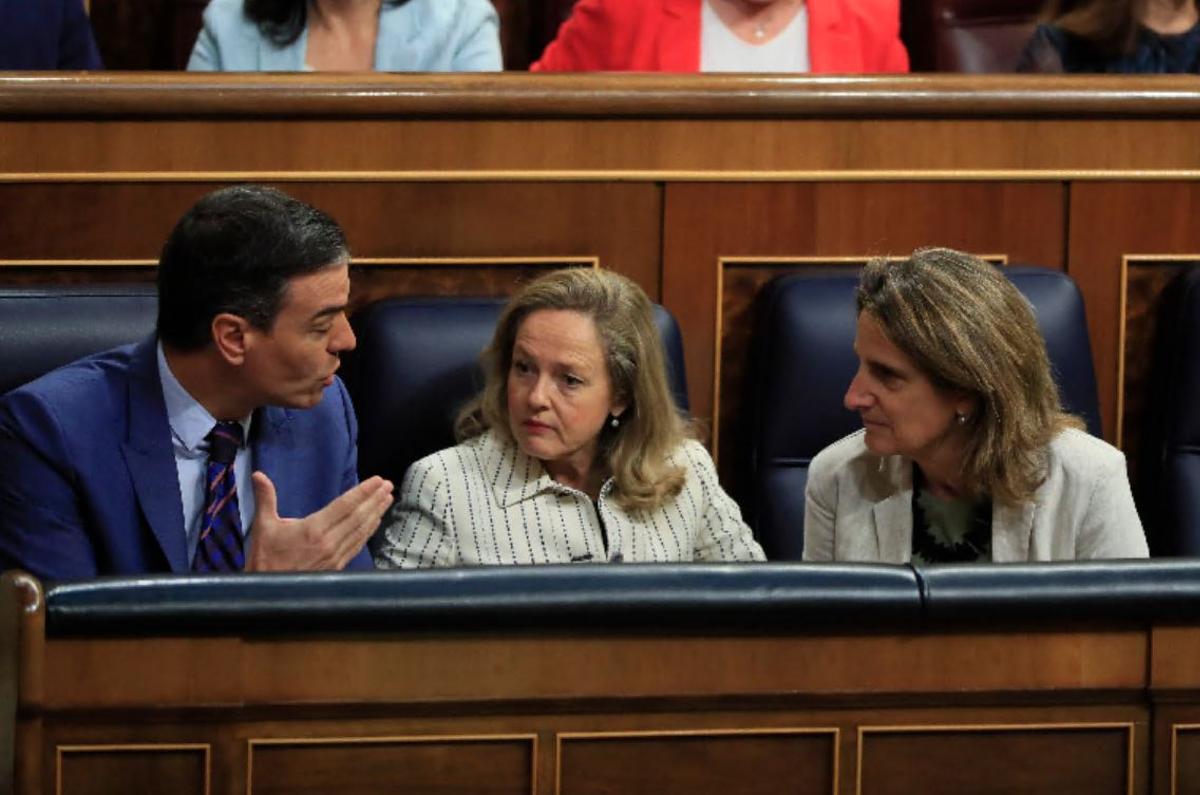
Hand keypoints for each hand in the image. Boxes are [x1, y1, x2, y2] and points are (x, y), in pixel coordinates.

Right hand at [244, 472, 393, 571]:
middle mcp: (328, 543)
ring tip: (387, 499)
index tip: (378, 480)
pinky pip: (357, 545)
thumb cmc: (265, 558)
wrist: (268, 593)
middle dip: (375, 499)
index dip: (363, 491)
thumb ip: (265, 498)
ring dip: (376, 513)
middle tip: (389, 485)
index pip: (344, 505)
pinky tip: (375, 522)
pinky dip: (368, 531)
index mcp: (313, 529)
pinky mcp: (337, 567)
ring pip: (361, 531)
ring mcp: (335, 556)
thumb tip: (258, 474)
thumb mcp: (263, 526)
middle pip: (358, 516)